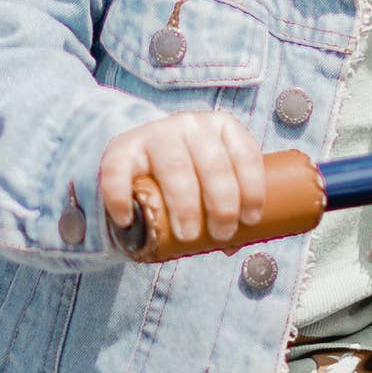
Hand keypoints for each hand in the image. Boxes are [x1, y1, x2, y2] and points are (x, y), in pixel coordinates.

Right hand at [100, 108, 268, 253]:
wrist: (138, 161)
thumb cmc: (187, 177)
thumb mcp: (211, 182)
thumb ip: (225, 209)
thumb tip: (231, 247)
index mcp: (222, 129)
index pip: (245, 155)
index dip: (252, 189)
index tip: (249, 220)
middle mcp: (190, 126)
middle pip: (213, 165)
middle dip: (222, 204)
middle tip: (221, 234)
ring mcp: (155, 134)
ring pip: (176, 167)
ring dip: (186, 205)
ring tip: (188, 236)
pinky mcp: (121, 148)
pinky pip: (119, 172)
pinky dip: (121, 197)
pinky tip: (126, 220)